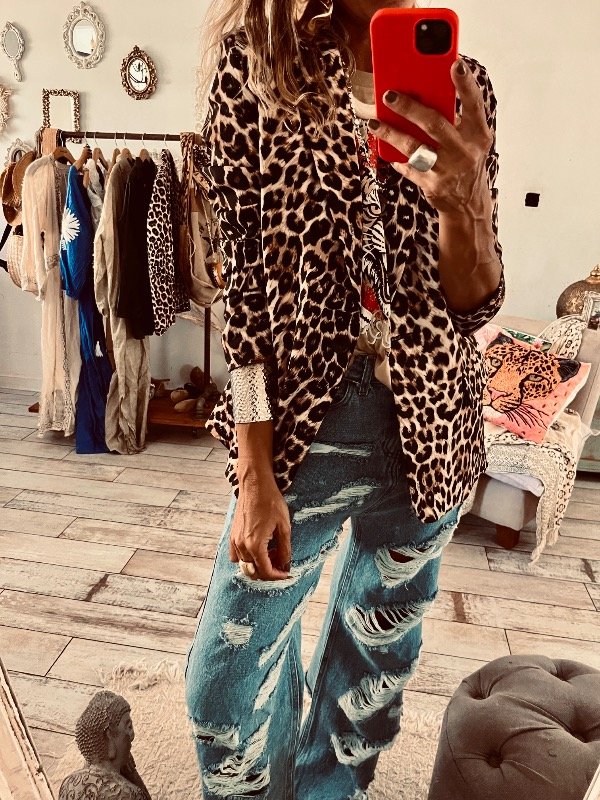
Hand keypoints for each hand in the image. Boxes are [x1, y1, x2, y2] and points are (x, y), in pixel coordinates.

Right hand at [230, 472, 291, 580]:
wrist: (255, 484)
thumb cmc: (271, 502)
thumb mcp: (284, 526)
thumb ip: (284, 549)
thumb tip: (285, 564)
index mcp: (256, 545)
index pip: (265, 571)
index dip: (277, 576)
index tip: (286, 574)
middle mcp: (242, 545)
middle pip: (253, 571)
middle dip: (268, 572)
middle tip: (280, 563)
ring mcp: (235, 540)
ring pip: (244, 565)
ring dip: (258, 565)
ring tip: (271, 553)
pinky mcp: (232, 534)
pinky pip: (235, 556)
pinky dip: (246, 558)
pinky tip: (257, 549)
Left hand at [370, 60, 493, 218]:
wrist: (468, 203)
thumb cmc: (466, 162)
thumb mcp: (470, 140)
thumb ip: (455, 119)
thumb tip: (425, 92)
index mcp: (477, 135)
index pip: (474, 105)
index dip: (466, 85)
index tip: (456, 64)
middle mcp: (465, 152)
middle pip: (434, 124)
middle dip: (410, 107)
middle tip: (389, 95)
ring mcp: (448, 170)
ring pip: (415, 147)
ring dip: (391, 134)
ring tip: (375, 123)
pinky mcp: (432, 186)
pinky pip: (408, 168)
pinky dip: (396, 158)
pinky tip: (385, 148)